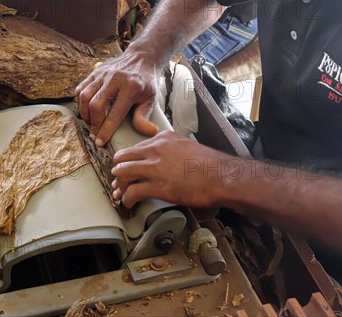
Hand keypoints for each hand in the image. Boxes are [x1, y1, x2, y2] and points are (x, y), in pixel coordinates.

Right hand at [76, 49, 158, 146]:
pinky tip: (87, 109)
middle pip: (95, 105)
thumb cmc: (147, 81)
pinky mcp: (95, 72)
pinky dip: (81, 101)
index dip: (105, 130)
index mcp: (131, 87)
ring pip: (85, 96)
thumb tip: (148, 132)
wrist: (142, 58)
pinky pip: (81, 88)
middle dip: (93, 123)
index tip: (100, 142)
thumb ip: (145, 116)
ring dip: (85, 113)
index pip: (115, 113)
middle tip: (95, 133)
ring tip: (91, 122)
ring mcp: (103, 74)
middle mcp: (114, 79)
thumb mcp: (151, 99)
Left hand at [111, 131, 230, 207]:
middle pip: (123, 157)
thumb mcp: (188, 146)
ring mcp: (154, 167)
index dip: (129, 160)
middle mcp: (155, 149)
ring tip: (120, 192)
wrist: (223, 177)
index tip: (128, 167)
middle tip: (119, 180)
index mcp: (163, 138)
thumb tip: (166, 160)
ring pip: (122, 172)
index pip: (136, 147)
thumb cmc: (211, 165)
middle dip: (118, 170)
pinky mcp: (157, 186)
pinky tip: (129, 203)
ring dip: (120, 185)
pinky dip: (127, 199)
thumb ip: (172, 150)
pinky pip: (132, 192)